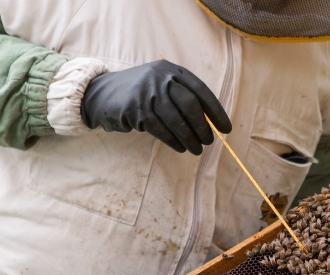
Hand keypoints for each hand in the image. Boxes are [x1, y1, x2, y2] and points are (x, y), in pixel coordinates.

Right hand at [81, 59, 231, 154]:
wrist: (103, 93)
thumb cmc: (142, 93)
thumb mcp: (162, 85)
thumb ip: (183, 97)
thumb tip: (210, 123)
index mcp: (172, 70)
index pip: (201, 91)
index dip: (216, 111)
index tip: (226, 128)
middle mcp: (160, 78)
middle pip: (190, 105)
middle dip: (203, 127)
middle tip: (210, 142)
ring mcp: (147, 93)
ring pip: (176, 120)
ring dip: (190, 138)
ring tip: (198, 150)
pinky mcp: (136, 109)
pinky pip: (161, 129)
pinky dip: (174, 141)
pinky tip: (181, 147)